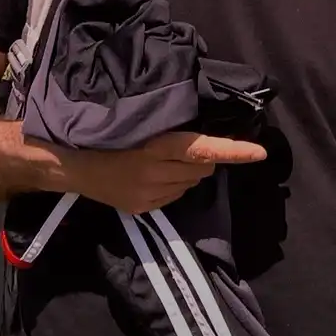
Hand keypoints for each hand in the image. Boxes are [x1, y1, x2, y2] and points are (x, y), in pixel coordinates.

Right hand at [56, 130, 265, 214]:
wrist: (75, 165)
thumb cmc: (108, 136)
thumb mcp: (139, 127)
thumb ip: (170, 135)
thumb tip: (202, 140)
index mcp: (157, 147)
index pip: (203, 149)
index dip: (233, 151)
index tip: (259, 152)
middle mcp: (157, 173)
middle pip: (203, 168)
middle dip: (204, 159)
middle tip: (185, 147)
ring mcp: (151, 194)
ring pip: (191, 184)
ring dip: (189, 172)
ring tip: (164, 161)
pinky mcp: (144, 208)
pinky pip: (175, 196)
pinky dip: (174, 185)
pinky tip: (154, 177)